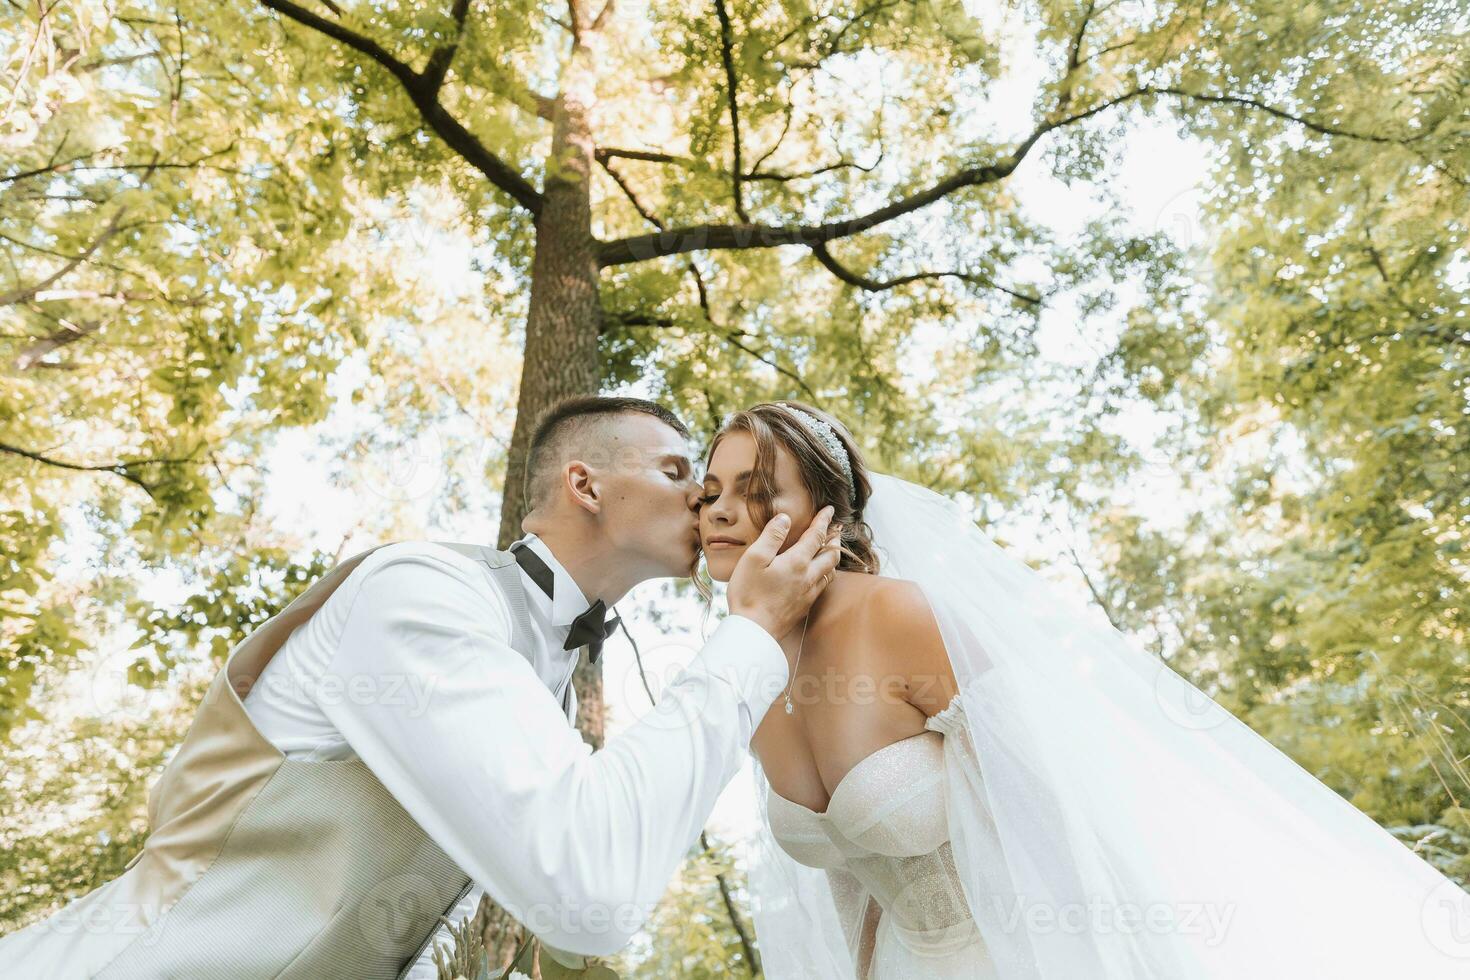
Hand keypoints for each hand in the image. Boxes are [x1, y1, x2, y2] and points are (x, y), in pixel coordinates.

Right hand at [727, 505, 841, 638]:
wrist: (754, 631)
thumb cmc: (749, 593)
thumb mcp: (754, 558)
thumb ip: (771, 536)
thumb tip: (785, 518)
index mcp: (797, 561)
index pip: (816, 535)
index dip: (824, 520)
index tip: (829, 510)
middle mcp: (808, 576)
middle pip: (831, 554)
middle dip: (834, 538)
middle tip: (836, 529)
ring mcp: (809, 593)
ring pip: (830, 571)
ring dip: (833, 556)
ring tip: (831, 549)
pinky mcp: (805, 606)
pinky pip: (823, 585)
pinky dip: (826, 573)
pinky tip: (819, 574)